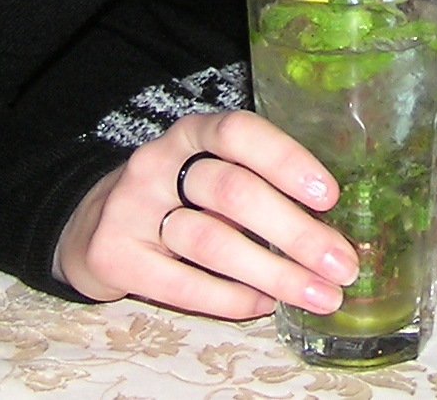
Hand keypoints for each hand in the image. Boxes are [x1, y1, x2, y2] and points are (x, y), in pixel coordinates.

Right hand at [54, 110, 358, 318]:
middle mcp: (159, 162)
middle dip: (296, 232)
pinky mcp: (114, 255)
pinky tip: (267, 305)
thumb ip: (257, 184)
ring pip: (212, 242)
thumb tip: (332, 224)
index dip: (286, 160)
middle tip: (342, 264)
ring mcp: (131, 208)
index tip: (329, 195)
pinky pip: (184, 286)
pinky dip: (233, 300)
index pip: (239, 132)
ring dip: (274, 273)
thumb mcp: (210, 170)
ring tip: (320, 295)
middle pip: (233, 193)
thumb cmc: (178, 195)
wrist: (93, 224)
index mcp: (193, 132)